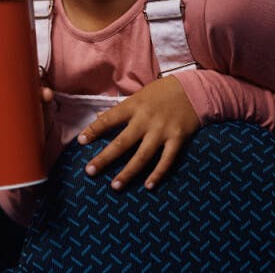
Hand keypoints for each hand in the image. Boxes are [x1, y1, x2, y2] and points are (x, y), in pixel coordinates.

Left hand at [78, 76, 199, 190]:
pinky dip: (158, 174)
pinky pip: (166, 160)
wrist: (193, 89)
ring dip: (128, 172)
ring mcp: (162, 130)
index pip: (109, 119)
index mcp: (134, 106)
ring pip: (142, 155)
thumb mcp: (138, 96)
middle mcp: (146, 119)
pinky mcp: (178, 139)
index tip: (80, 141)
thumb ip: (120, 109)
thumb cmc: (161, 92)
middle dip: (105, 158)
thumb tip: (98, 118)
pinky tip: (148, 186)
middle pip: (122, 142)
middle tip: (90, 171)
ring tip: (115, 186)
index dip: (94, 130)